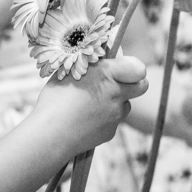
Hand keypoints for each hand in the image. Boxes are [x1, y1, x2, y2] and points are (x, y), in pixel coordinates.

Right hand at [34, 55, 149, 154]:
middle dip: (133, 84)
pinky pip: (113, 123)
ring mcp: (115, 115)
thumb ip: (92, 63)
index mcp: (107, 73)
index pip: (139, 68)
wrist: (49, 135)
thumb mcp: (70, 72)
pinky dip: (104, 121)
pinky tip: (85, 120)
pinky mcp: (110, 133)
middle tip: (117, 84)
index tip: (122, 67)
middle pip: (142, 86)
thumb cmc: (55, 99)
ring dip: (116, 103)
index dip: (133, 67)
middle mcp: (116, 93)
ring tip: (92, 104)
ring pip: (126, 105)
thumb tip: (105, 56)